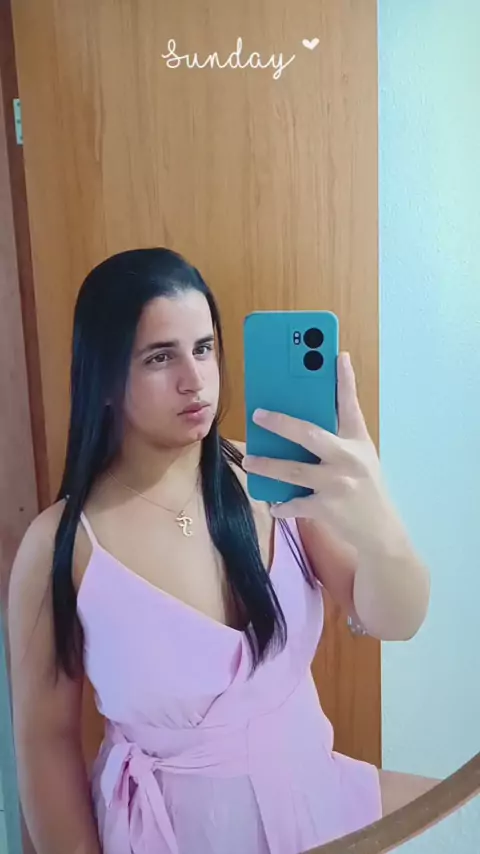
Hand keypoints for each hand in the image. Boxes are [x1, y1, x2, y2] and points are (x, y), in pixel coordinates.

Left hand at [243, 352, 407, 556]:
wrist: (381, 532)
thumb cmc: (365, 488)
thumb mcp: (361, 457)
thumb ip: (339, 437)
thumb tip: (308, 419)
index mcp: (357, 442)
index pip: (350, 405)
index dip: (345, 379)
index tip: (337, 356)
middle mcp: (348, 459)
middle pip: (310, 434)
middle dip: (282, 423)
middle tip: (258, 415)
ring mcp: (338, 484)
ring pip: (294, 471)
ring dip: (268, 466)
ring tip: (250, 462)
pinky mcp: (328, 509)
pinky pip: (296, 504)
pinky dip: (282, 505)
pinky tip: (274, 504)